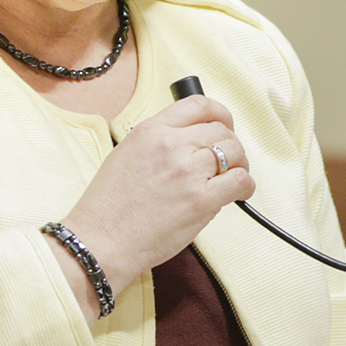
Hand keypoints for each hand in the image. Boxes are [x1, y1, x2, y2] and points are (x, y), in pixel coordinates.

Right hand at [55, 94, 253, 314]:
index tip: (224, 125)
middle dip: (230, 145)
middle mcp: (171, 145)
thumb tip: (191, 142)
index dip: (219, 113)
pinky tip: (237, 195)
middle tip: (228, 162)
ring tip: (232, 180)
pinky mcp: (202, 199)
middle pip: (221, 129)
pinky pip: (240, 180)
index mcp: (150, 130)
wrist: (101, 241)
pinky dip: (245, 186)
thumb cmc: (109, 207)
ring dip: (239, 165)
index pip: (198, 104)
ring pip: (235, 152)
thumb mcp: (126, 155)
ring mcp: (188, 171)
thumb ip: (158, 142)